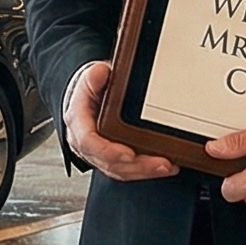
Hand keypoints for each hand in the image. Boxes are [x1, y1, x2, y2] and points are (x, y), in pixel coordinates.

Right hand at [63, 61, 177, 181]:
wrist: (89, 94)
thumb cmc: (91, 88)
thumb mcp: (91, 76)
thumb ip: (94, 75)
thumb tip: (101, 72)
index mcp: (77, 122)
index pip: (89, 142)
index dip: (109, 151)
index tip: (129, 154)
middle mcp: (85, 143)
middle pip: (109, 162)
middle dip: (137, 166)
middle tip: (161, 163)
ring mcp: (98, 153)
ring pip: (120, 170)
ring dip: (145, 171)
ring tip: (167, 166)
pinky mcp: (111, 158)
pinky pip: (127, 170)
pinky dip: (146, 171)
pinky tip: (164, 167)